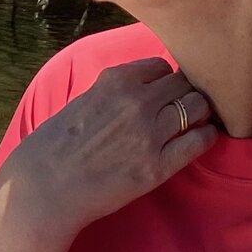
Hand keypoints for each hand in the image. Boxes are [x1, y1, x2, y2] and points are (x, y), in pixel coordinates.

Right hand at [0, 57, 218, 251]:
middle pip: (185, 83)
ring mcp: (150, 133)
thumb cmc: (58, 143)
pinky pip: (199, 141)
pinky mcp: (158, 166)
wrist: (47, 185)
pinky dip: (205, 137)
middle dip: (187, 93)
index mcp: (116, 80)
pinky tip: (200, 139)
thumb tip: (145, 86)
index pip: (162, 66)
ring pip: (198, 107)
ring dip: (200, 112)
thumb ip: (116, 89)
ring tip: (195, 122)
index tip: (165, 91)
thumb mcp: (85, 98)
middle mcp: (137, 101)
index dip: (166, 79)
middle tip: (185, 107)